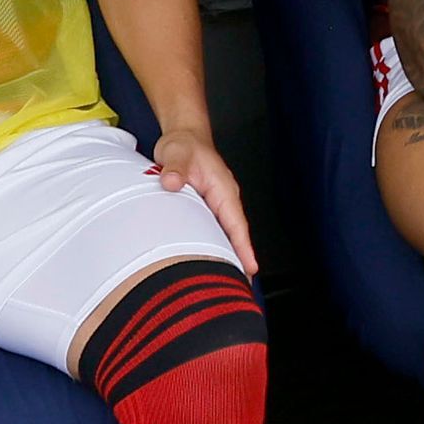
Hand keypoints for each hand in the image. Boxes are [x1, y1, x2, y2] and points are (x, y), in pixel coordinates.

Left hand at [146, 125, 259, 273]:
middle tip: (240, 286)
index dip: (243, 246)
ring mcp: (215, 205)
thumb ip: (175, 167)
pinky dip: (213, 246)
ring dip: (227, 254)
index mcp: (223, 190)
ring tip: (228, 281)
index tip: (251, 267)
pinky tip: (208, 261)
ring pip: (224, 234)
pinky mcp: (205, 208)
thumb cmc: (184, 145)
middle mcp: (223, 200)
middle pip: (234, 234)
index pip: (236, 223)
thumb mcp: (177, 153)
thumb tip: (172, 182)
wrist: (183, 137)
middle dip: (239, 259)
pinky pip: (212, 230)